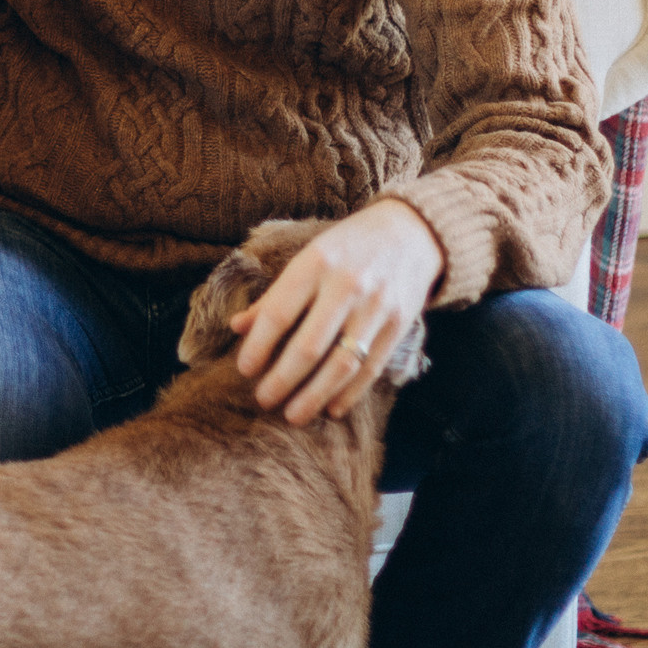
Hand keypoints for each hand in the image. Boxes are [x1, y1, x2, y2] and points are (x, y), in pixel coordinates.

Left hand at [230, 200, 442, 426]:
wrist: (409, 233)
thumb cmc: (347, 248)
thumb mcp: (308, 257)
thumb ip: (275, 295)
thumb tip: (238, 326)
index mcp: (315, 264)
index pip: (279, 313)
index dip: (259, 346)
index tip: (245, 370)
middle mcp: (345, 286)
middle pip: (309, 346)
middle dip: (283, 379)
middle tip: (264, 400)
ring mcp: (376, 308)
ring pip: (342, 364)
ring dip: (314, 395)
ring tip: (294, 414)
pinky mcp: (399, 326)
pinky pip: (371, 369)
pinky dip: (349, 393)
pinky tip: (331, 408)